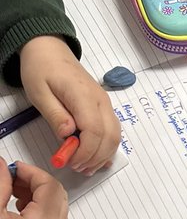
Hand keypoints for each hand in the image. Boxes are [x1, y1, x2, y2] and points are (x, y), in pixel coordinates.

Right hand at [0, 162, 67, 218]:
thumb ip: (0, 185)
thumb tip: (3, 166)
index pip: (49, 185)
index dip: (30, 171)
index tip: (12, 168)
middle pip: (57, 195)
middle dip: (36, 182)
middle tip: (12, 178)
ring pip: (56, 208)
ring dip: (38, 195)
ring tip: (11, 192)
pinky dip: (40, 209)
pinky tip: (17, 209)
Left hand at [19, 36, 121, 173]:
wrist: (50, 50)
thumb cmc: (41, 69)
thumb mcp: (39, 92)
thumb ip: (55, 115)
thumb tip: (68, 135)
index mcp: (83, 95)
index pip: (94, 130)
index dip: (85, 151)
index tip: (70, 161)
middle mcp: (101, 100)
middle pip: (110, 136)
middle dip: (95, 157)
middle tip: (76, 168)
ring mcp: (105, 104)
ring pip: (115, 136)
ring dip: (103, 155)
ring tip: (85, 166)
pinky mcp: (104, 108)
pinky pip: (113, 131)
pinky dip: (107, 148)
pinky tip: (96, 159)